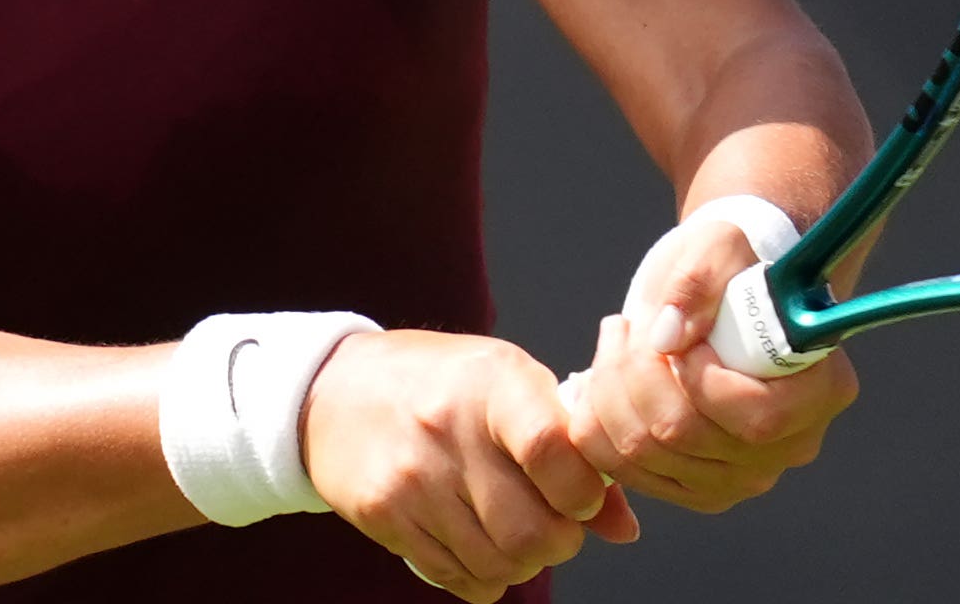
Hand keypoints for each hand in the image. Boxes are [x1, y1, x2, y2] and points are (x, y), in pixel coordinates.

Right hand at [302, 329, 639, 599]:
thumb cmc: (443, 384)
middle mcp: (450, 428)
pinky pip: (455, 577)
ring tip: (516, 534)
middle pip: (532, 530)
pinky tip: (479, 545)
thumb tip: (623, 527)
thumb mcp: (509, 384)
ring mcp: (412, 476)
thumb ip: (569, 447)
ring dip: (522, 562)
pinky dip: (482, 577)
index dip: (583, 491)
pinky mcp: (384, 515)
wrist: (336, 392)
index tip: (582, 494)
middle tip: (555, 525)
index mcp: (494, 381)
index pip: (554, 450)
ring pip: (498, 563)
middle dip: (560, 541)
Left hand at [566, 222, 858, 511]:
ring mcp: (742, 476)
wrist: (721, 295)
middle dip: (635, 372)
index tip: (673, 329)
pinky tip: (597, 378)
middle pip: (686, 436)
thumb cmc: (730, 266)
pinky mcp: (695, 488)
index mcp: (822, 391)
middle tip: (622, 324)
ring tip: (613, 338)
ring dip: (608, 390)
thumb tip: (668, 336)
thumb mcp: (719, 245)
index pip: (755, 418)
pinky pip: (623, 469)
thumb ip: (699, 279)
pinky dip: (595, 421)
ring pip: (644, 454)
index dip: (698, 376)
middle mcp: (789, 446)